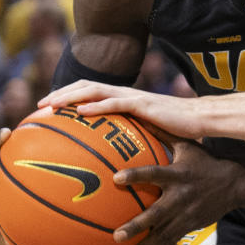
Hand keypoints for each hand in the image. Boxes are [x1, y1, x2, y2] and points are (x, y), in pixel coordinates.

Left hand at [38, 82, 204, 140]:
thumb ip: (136, 138)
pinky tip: (80, 112)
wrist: (203, 120)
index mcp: (127, 100)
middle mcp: (126, 94)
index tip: (53, 108)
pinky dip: (95, 105)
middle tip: (41, 105)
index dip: (72, 96)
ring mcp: (134, 97)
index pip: (93, 92)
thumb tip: (124, 158)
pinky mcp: (143, 104)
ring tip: (52, 105)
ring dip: (71, 96)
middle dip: (62, 93)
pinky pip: (114, 103)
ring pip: (95, 90)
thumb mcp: (153, 134)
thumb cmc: (182, 129)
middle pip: (87, 86)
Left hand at [109, 141, 244, 244]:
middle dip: (137, 226)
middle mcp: (180, 197)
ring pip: (162, 234)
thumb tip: (138, 115)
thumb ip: (161, 134)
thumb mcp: (187, 145)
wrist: (234, 183)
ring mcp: (186, 214)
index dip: (135, 176)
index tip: (116, 178)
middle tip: (116, 235)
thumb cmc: (204, 161)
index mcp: (177, 174)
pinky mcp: (190, 225)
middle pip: (155, 214)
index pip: (153, 174)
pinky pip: (171, 240)